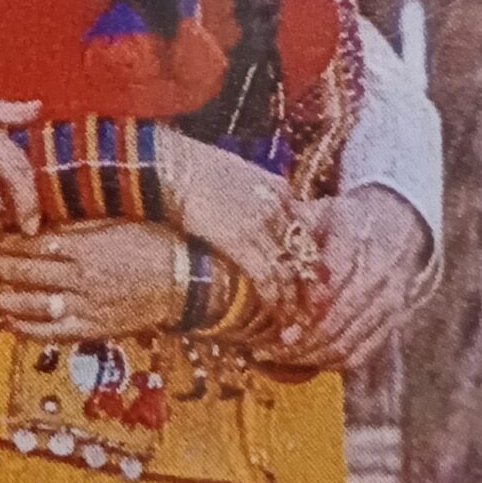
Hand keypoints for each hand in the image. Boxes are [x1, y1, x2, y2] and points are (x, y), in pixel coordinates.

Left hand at [0, 224, 192, 340]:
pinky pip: (51, 332)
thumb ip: (77, 221)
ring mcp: (86, 306)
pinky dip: (25, 328)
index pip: (30, 242)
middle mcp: (80, 277)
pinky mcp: (93, 329)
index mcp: (85, 245)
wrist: (191, 280)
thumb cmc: (157, 241)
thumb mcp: (117, 219)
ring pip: (30, 304)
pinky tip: (6, 321)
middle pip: (23, 272)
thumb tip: (38, 215)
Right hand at [157, 133, 304, 307]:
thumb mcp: (237, 176)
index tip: (302, 273)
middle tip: (306, 302)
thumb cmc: (195, 170)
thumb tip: (246, 214)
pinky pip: (267, 276)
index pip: (303, 227)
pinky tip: (274, 310)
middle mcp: (277, 207)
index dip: (303, 254)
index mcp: (279, 189)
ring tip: (291, 315)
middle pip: (302, 250)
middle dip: (306, 279)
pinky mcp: (241, 241)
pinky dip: (273, 297)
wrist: (174, 168)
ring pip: (287, 268)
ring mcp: (261, 224)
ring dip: (291, 296)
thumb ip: (251, 197)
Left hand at [280, 186, 430, 368]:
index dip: (307, 304)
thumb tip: (262, 245)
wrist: (394, 226)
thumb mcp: (318, 215)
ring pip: (348, 341)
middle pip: (337, 318)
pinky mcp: (391, 322)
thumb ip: (292, 234)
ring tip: (277, 356)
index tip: (280, 321)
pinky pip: (361, 353)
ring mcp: (387, 301)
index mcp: (354, 237)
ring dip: (310, 355)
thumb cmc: (343, 222)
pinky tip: (304, 359)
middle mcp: (376, 272)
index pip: (332, 278)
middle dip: (300, 339)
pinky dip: (331, 362)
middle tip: (266, 348)